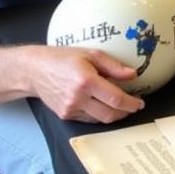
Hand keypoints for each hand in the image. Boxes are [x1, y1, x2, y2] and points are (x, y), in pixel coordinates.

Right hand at [29, 47, 144, 123]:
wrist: (34, 70)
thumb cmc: (63, 58)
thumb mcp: (91, 54)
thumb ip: (114, 66)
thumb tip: (133, 75)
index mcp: (86, 81)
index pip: (115, 99)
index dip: (131, 103)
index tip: (140, 103)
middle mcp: (77, 98)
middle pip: (109, 114)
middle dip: (125, 112)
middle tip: (134, 106)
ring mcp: (69, 109)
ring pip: (99, 119)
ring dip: (113, 114)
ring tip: (120, 105)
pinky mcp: (65, 115)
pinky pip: (88, 119)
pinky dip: (99, 114)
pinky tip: (103, 105)